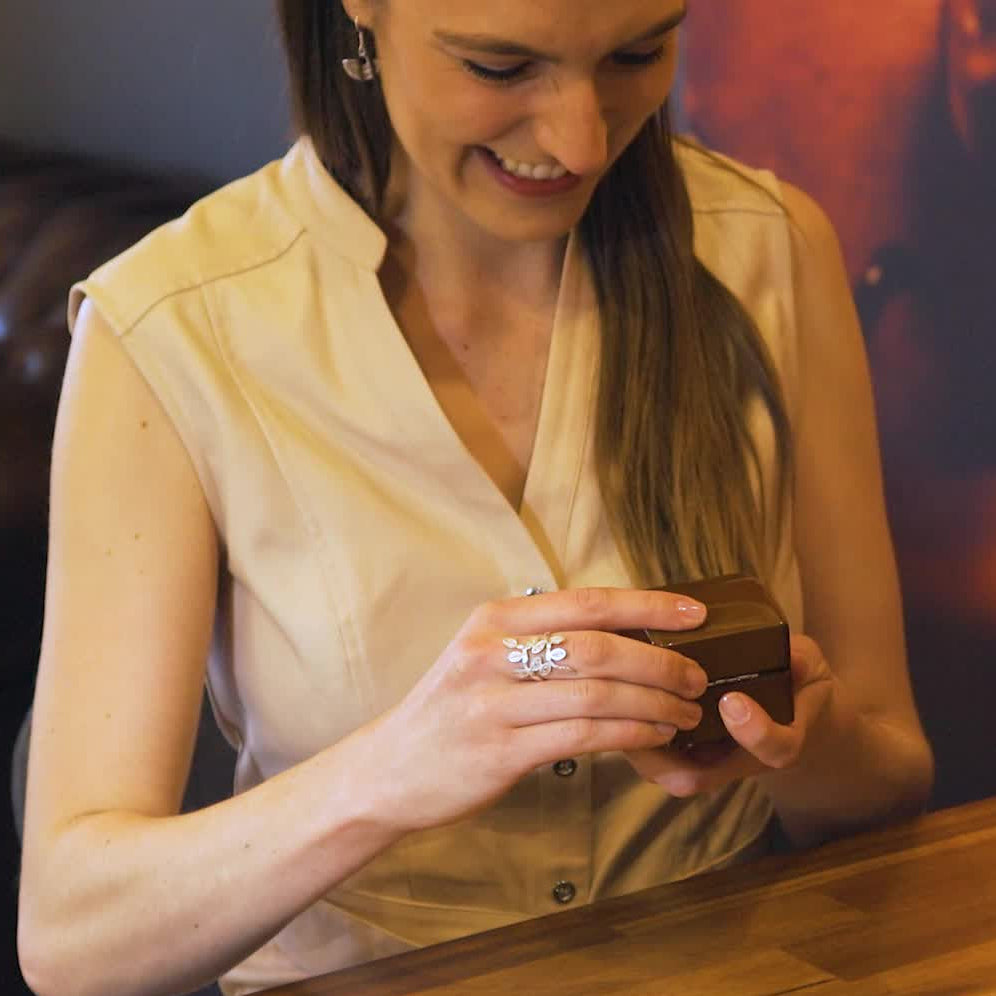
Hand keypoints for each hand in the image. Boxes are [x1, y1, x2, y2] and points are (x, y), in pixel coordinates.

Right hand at [358, 588, 711, 832]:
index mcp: (494, 619)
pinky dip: (630, 734)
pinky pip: (583, 735)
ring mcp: (493, 702)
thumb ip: (540, 641)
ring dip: (654, 702)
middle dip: (660, 660)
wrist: (390, 770)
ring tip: (684, 711)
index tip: (693, 612)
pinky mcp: (500, 751)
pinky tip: (654, 737)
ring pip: (597, 692)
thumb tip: (624, 637)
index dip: (646, 604)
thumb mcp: (484, 657)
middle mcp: (491, 652)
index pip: (584, 602)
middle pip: (597, 646)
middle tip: (696, 676)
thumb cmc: (452, 711)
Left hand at [624, 635, 836, 795]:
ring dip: (638, 741)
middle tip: (640, 702)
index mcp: (783, 742)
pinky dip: (633, 734)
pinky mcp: (686, 757)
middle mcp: (741, 762)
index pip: (775, 750)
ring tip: (617, 696)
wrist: (797, 715)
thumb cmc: (798, 684)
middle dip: (664, 747)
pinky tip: (617, 695)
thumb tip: (790, 653)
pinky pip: (655, 760)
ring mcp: (710, 764)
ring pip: (666, 772)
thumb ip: (800, 659)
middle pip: (697, 776)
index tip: (734, 701)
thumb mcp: (810, 668)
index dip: (756, 731)